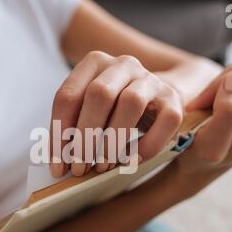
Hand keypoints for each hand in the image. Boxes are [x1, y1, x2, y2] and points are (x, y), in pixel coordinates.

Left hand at [49, 51, 182, 176]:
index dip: (59, 133)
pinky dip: (147, 146)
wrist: (155, 100)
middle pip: (99, 94)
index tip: (58, 166)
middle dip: (85, 136)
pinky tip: (130, 162)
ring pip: (131, 102)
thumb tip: (60, 164)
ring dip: (113, 140)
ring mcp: (151, 79)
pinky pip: (165, 121)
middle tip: (79, 168)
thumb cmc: (114, 111)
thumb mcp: (89, 112)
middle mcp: (123, 64)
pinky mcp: (173, 99)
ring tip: (103, 167)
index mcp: (94, 63)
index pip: (68, 96)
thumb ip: (73, 129)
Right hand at [175, 54, 231, 184]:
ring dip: (226, 77)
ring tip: (213, 102)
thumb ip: (227, 113)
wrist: (198, 163)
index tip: (198, 107)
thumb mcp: (210, 144)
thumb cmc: (199, 156)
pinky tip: (227, 96)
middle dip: (222, 80)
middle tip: (205, 105)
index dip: (215, 86)